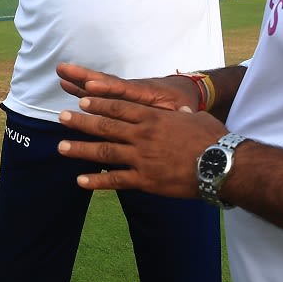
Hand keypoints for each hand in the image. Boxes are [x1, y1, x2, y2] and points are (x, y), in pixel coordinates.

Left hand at [55, 62, 222, 196]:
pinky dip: (97, 181)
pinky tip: (80, 181)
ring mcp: (141, 158)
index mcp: (153, 118)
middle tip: (61, 118)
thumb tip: (178, 110)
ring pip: (104, 152)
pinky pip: (116, 180)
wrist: (221, 166)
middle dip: (81, 122)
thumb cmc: (212, 139)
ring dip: (80, 149)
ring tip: (61, 147)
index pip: (119, 107)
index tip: (81, 100)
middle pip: (105, 126)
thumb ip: (179, 114)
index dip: (98, 103)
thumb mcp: (194, 117)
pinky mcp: (145, 180)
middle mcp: (142, 135)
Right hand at [55, 63, 198, 112]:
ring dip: (78, 79)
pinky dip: (80, 87)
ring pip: (97, 84)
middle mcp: (130, 89)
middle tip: (63, 69)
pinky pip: (96, 90)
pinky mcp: (117, 95)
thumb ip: (181, 113)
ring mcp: (122, 91)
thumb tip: (187, 114)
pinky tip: (65, 84)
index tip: (91, 86)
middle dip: (84, 76)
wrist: (184, 92)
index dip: (108, 88)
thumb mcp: (185, 109)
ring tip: (59, 73)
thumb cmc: (184, 103)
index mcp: (146, 93)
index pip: (124, 90)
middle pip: (105, 81)